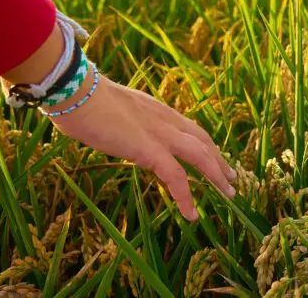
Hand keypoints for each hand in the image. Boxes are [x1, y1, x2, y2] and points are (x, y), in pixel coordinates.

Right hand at [44, 73, 236, 220]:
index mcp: (155, 109)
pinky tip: (191, 214)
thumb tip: (109, 128)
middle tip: (231, 176)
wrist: (76, 92)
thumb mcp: (109, 109)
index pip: (188, 127)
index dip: (203, 143)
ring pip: (201, 156)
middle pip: (202, 140)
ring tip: (229, 193)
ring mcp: (160, 134)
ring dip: (217, 175)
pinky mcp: (150, 150)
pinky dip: (186, 197)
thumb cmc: (81, 98)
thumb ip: (120, 120)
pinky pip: (177, 177)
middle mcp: (164, 119)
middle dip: (219, 159)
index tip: (212, 155)